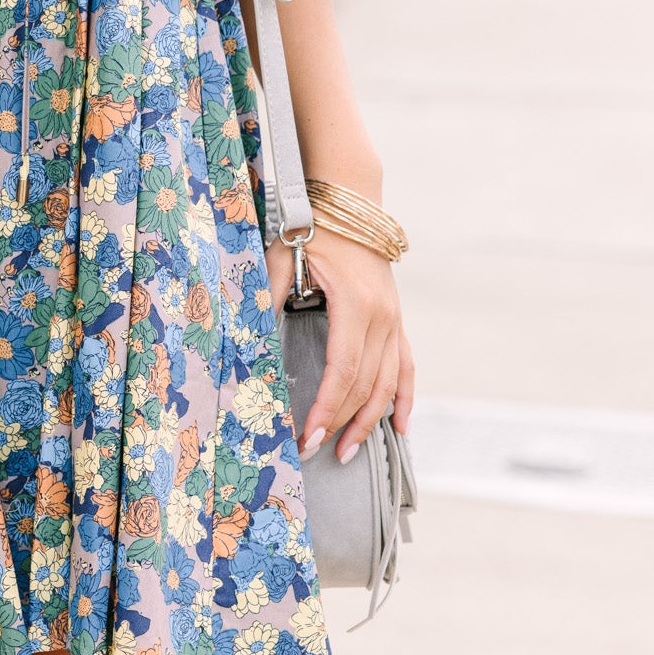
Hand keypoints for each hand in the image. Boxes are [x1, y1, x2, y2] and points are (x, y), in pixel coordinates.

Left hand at [265, 229, 414, 462]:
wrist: (350, 201)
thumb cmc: (311, 228)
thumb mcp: (280, 258)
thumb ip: (266, 298)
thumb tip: (247, 341)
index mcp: (356, 306)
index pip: (342, 371)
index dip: (325, 408)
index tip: (306, 435)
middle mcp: (383, 318)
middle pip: (365, 386)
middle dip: (340, 423)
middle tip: (313, 452)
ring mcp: (395, 321)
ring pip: (389, 384)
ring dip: (370, 422)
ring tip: (348, 454)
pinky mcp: (396, 320)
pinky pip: (406, 367)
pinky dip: (404, 398)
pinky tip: (401, 428)